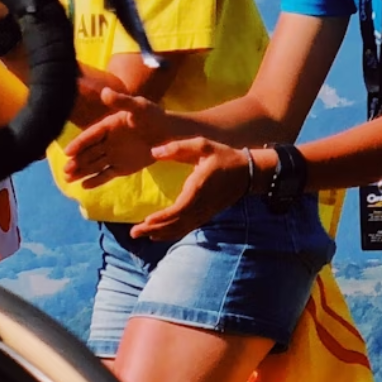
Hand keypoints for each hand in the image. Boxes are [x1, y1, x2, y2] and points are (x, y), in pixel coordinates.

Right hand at [63, 93, 172, 187]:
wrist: (169, 133)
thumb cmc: (154, 116)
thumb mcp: (139, 106)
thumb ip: (121, 101)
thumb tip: (104, 91)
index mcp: (107, 126)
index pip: (90, 136)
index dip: (78, 144)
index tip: (67, 152)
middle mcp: (106, 142)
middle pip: (88, 153)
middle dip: (76, 162)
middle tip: (65, 170)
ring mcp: (113, 155)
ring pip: (93, 165)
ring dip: (81, 172)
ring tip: (68, 180)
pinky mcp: (121, 167)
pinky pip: (106, 174)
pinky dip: (96, 180)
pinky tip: (84, 186)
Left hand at [129, 138, 254, 241]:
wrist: (248, 172)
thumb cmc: (223, 156)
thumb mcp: (203, 145)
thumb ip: (179, 148)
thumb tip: (155, 151)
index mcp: (199, 188)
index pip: (179, 209)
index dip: (163, 217)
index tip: (147, 221)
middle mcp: (201, 205)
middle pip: (176, 223)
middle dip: (154, 229)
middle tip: (133, 233)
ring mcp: (204, 212)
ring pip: (180, 228)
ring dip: (160, 234)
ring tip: (139, 235)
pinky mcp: (206, 215)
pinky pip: (186, 228)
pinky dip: (171, 233)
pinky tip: (157, 235)